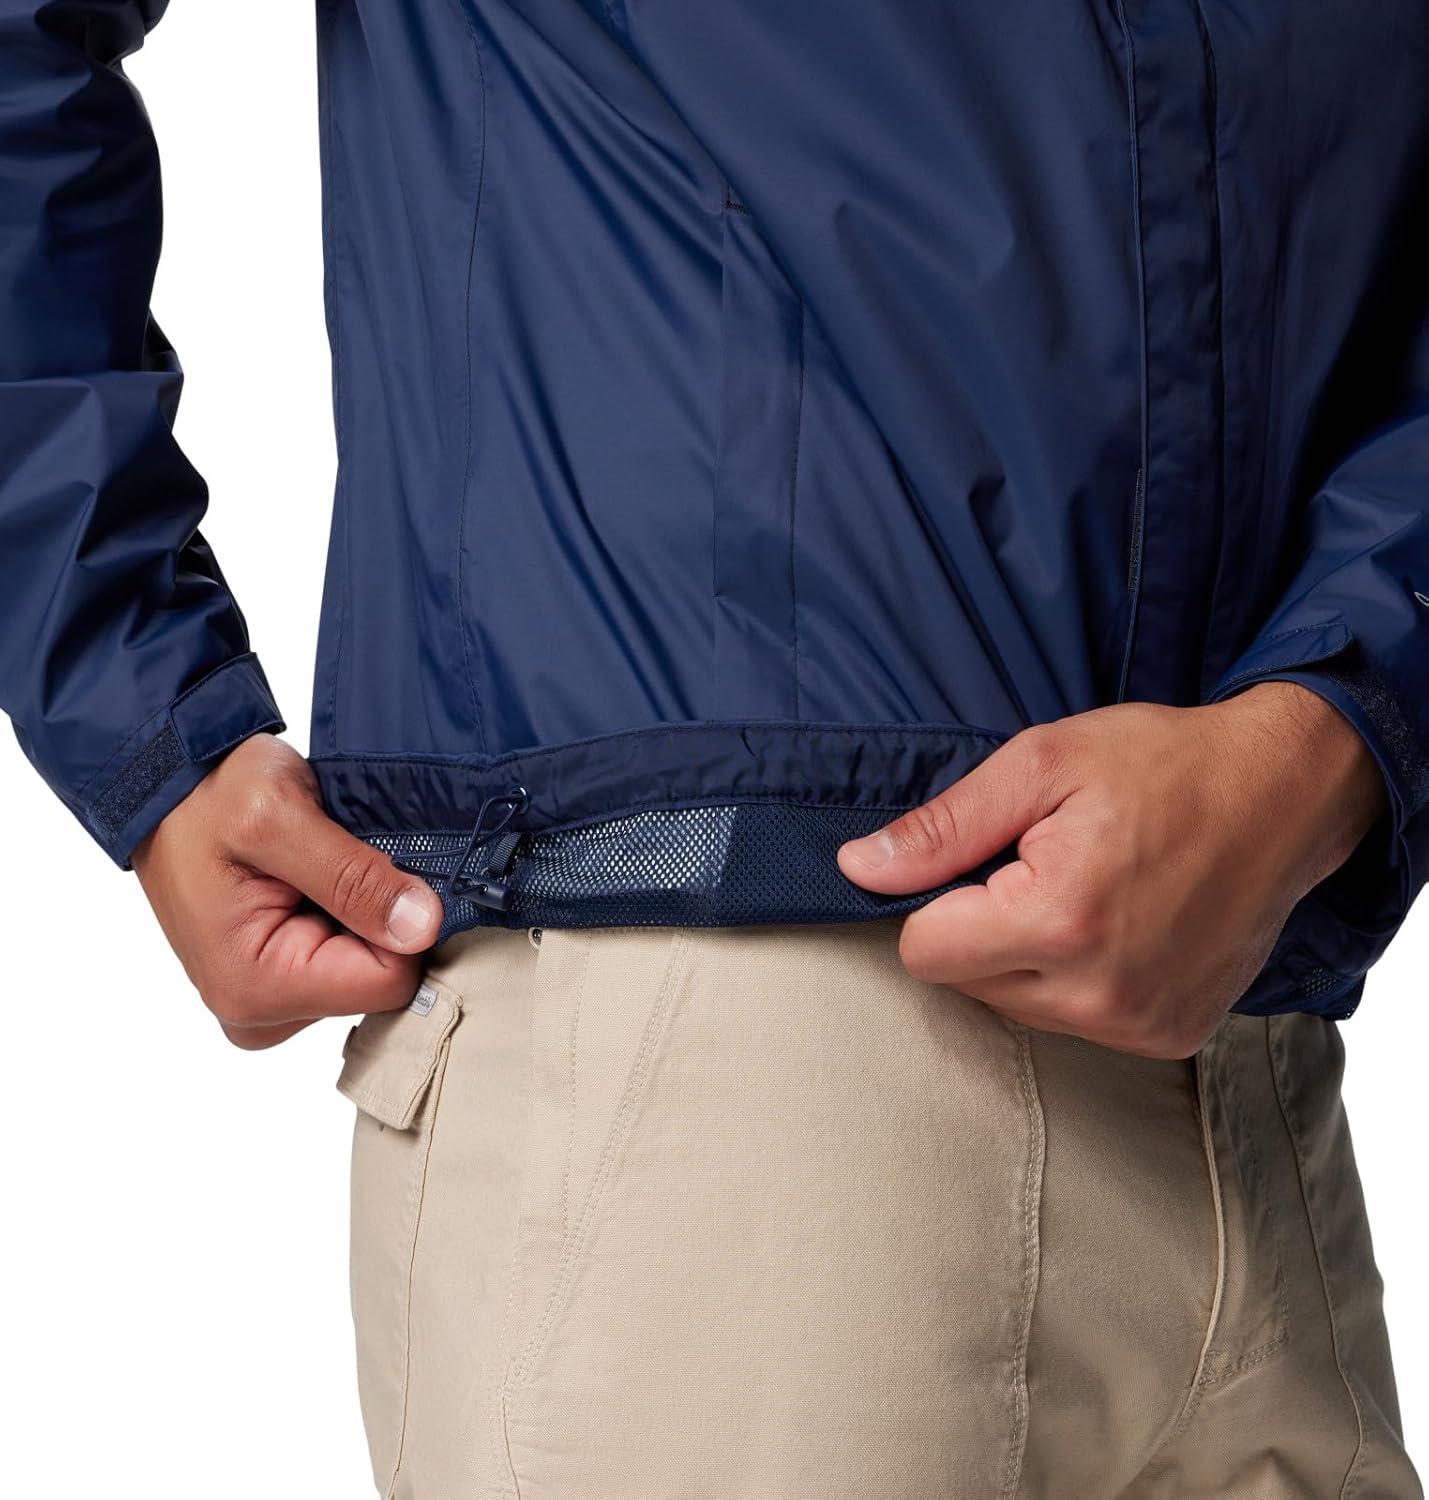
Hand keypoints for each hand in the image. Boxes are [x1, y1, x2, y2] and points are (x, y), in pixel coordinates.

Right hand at [133, 734, 442, 1048]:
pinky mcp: (278, 985)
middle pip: (379, 980)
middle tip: (344, 859)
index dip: (404, 921)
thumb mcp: (279, 816)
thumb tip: (422, 927)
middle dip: (379, 916)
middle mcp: (259, 1015)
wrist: (168, 789)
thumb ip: (353, 877)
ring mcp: (267, 1004)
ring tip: (323, 866)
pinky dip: (348, 917)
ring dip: (363, 913)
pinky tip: (320, 882)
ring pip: (368, 969)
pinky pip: (346, 961)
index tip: (384, 867)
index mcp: (256, 987)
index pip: (389, 982)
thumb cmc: (207, 795)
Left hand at [838, 683, 1384, 1055]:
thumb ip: (943, 827)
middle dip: (981, 926)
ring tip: (1085, 890)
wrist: (1286, 793)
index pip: (923, 953)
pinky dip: (1076, 980)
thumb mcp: (1041, 764)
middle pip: (966, 983)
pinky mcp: (1168, 1036)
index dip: (933, 901)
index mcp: (1057, 921)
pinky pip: (1076, 1021)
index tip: (982, 861)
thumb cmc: (1164, 764)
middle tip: (1040, 864)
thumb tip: (860, 868)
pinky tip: (1116, 925)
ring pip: (1016, 1007)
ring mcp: (1139, 1025)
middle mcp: (1099, 993)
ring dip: (1026, 957)